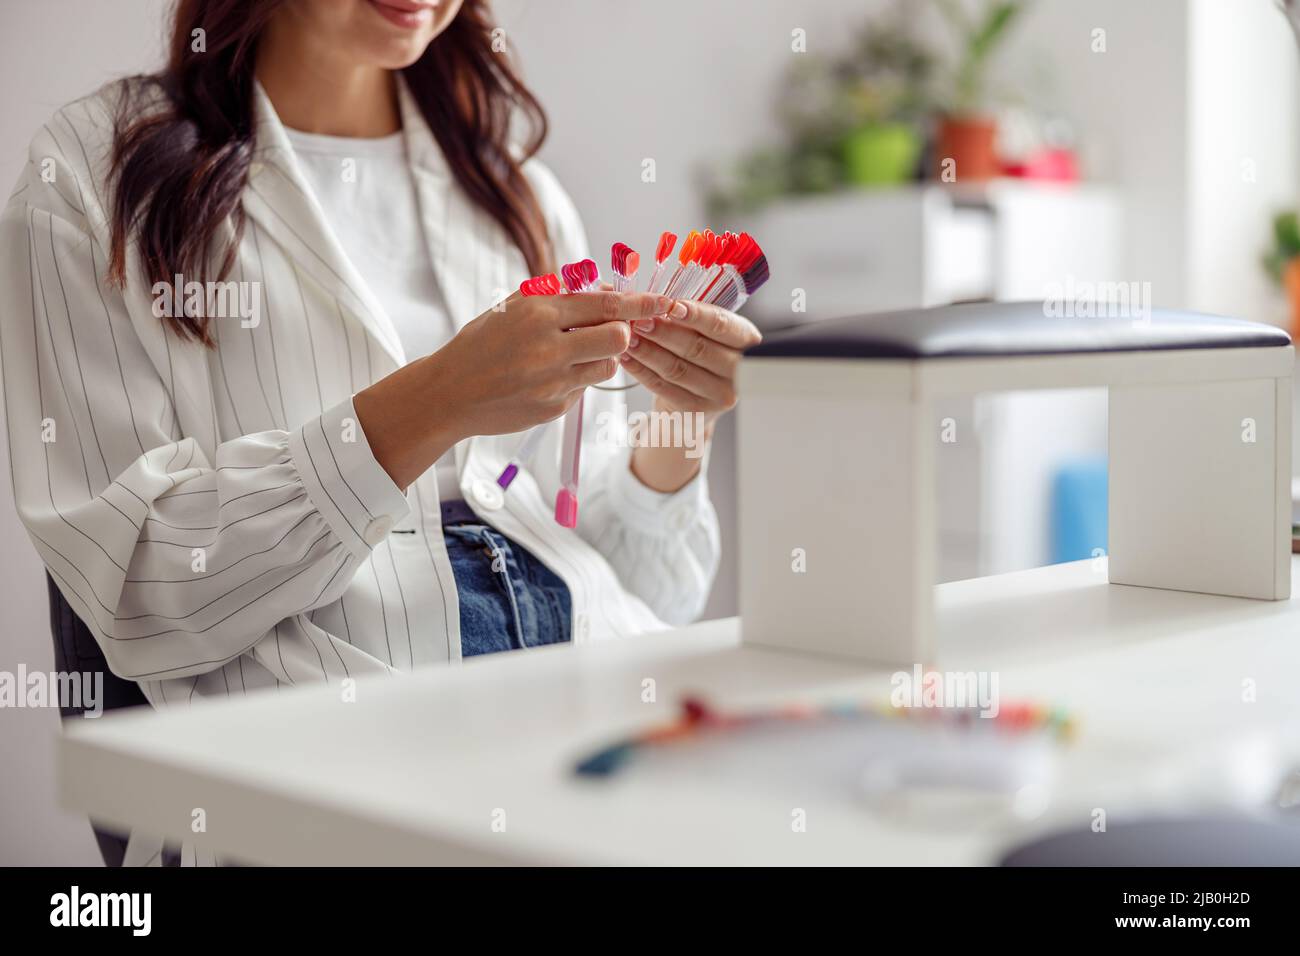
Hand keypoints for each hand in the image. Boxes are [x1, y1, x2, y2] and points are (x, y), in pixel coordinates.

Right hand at [355, 290, 669, 489]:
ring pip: (607, 367)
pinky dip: (576, 381)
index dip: (639, 303)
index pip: (604, 305)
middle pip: (617, 337)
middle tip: (614, 332)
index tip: (663, 301)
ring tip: (571, 355)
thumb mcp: (511, 308)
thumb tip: (604, 290)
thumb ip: (556, 298)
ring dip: (600, 359)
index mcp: (537, 313)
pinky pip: (584, 390)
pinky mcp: (553, 408)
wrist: (449, 393)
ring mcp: (552, 381)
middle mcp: (548, 346)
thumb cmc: (482, 344)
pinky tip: (546, 379)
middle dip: (623, 333)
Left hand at [618, 299, 761, 426]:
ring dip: (648, 351)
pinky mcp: (696, 411)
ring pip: (677, 369)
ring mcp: (719, 395)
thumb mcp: (707, 332)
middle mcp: (738, 370)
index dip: (696, 315)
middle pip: (697, 348)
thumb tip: (659, 299)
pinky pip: (664, 388)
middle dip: (664, 332)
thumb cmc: (701, 355)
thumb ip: (691, 316)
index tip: (671, 305)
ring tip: (628, 337)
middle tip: (639, 320)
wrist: (699, 399)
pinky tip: (626, 358)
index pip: (721, 325)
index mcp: (746, 341)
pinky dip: (641, 371)